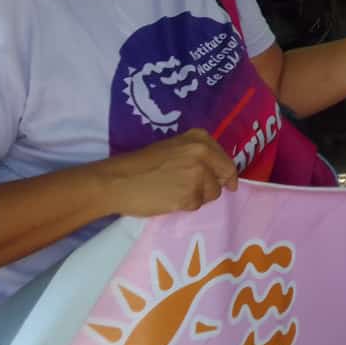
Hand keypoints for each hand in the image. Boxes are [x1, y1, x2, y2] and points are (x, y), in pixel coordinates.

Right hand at [100, 129, 238, 216]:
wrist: (117, 181)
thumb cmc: (142, 165)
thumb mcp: (173, 148)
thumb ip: (198, 155)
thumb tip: (221, 174)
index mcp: (199, 139)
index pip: (226, 161)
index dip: (226, 175)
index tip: (228, 183)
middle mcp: (202, 153)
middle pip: (224, 178)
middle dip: (213, 186)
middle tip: (193, 190)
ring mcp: (198, 174)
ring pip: (212, 194)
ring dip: (197, 197)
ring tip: (174, 191)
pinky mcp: (190, 195)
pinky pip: (197, 205)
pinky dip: (185, 205)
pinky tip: (168, 198)